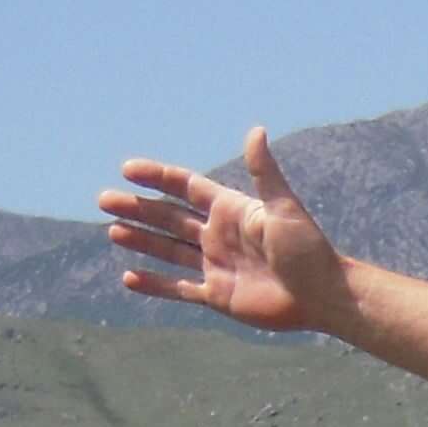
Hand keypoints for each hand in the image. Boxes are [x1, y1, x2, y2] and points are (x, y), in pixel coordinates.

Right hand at [99, 126, 347, 332]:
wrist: (323, 295)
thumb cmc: (308, 249)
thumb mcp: (283, 207)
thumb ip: (263, 172)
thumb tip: (256, 130)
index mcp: (230, 209)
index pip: (185, 187)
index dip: (157, 177)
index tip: (128, 169)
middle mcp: (218, 235)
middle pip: (169, 217)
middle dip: (138, 208)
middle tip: (104, 200)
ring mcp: (216, 265)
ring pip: (169, 250)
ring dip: (141, 241)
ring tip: (112, 231)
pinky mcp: (218, 295)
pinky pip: (179, 288)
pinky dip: (155, 284)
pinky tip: (129, 278)